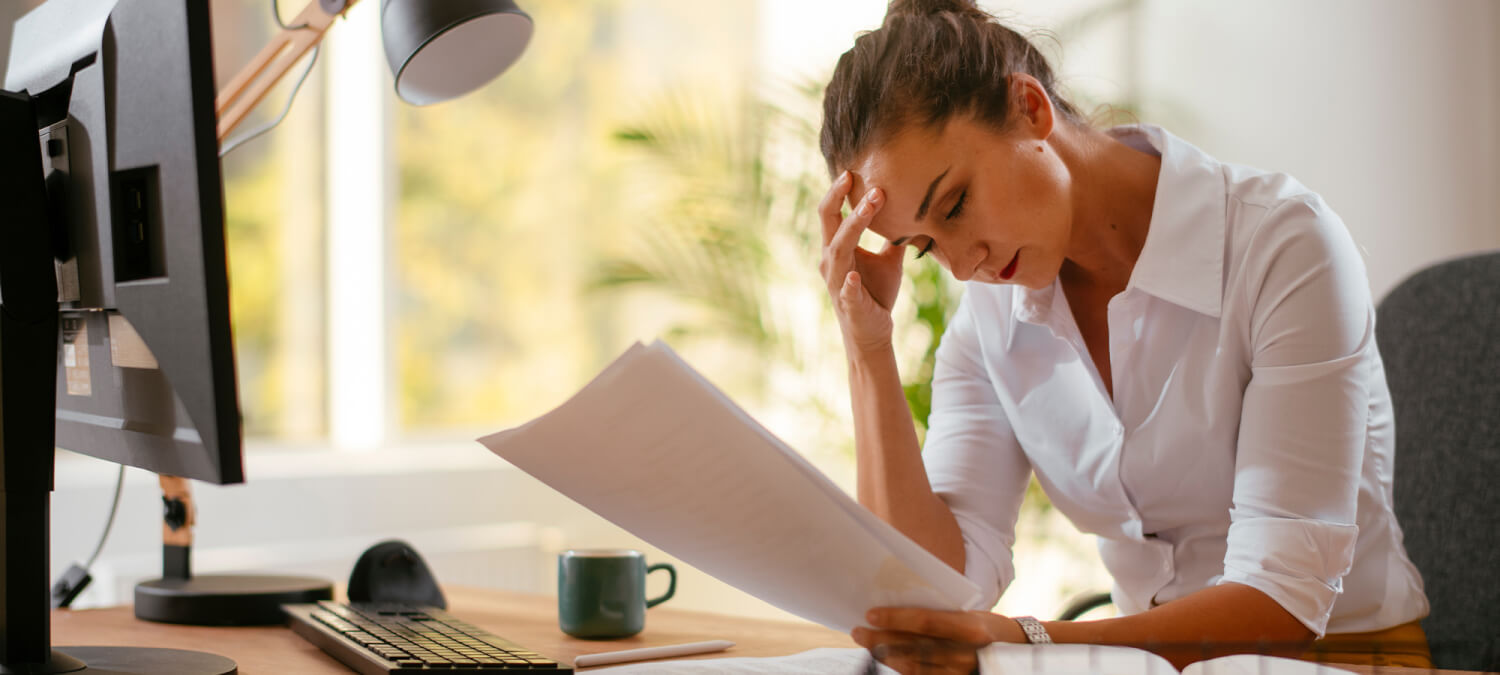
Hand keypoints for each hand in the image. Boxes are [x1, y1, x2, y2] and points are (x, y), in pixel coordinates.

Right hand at [818, 171, 904, 354]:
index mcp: (837, 248)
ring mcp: (836, 282)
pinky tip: (852, 276)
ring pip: (838, 249)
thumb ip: (894, 237)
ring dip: (853, 225)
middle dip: (841, 198)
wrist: (873, 330)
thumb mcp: (889, 260)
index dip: (838, 191)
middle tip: (854, 176)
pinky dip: (848, 283)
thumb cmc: (876, 293)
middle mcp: (830, 261)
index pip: (831, 213)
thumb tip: (914, 212)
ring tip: (870, 204)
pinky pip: (846, 290)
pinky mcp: (848, 303)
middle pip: (828, 222)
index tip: (854, 170)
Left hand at [851, 607, 1027, 674]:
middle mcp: (965, 654)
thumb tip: (899, 610)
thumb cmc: (989, 627)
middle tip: (859, 631)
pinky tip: (887, 658)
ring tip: (867, 643)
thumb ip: (940, 615)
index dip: (896, 619)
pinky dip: (902, 667)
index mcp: (970, 629)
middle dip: (882, 639)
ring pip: (914, 666)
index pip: (925, 622)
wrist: (1019, 652)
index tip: (871, 614)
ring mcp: (960, 673)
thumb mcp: (969, 615)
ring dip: (886, 655)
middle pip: (913, 647)